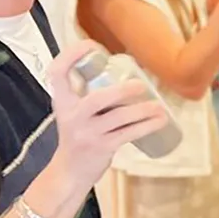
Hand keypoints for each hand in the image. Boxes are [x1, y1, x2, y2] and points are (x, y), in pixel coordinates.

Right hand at [47, 40, 169, 193]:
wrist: (69, 172)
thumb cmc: (78, 134)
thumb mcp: (73, 110)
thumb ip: (87, 91)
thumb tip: (119, 65)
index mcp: (62, 102)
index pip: (57, 73)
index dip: (71, 56)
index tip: (92, 46)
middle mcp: (72, 116)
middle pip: (96, 99)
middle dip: (121, 91)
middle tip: (141, 85)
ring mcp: (87, 133)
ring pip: (118, 118)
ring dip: (143, 110)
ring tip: (159, 106)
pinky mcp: (102, 147)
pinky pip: (128, 134)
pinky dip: (147, 126)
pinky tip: (160, 120)